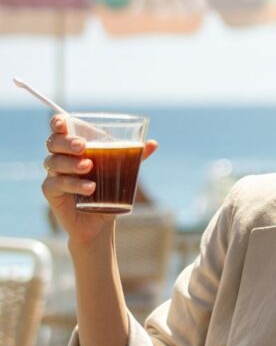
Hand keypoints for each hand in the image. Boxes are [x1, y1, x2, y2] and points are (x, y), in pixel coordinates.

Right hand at [42, 114, 158, 243]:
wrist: (101, 223)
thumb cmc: (108, 192)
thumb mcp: (122, 173)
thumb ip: (134, 157)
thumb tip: (154, 143)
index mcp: (74, 147)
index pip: (59, 128)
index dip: (58, 122)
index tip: (64, 123)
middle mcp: (61, 157)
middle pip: (53, 142)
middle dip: (67, 142)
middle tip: (84, 147)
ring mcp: (54, 174)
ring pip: (54, 162)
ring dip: (71, 163)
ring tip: (89, 168)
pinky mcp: (52, 192)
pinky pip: (56, 183)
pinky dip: (72, 184)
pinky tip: (89, 188)